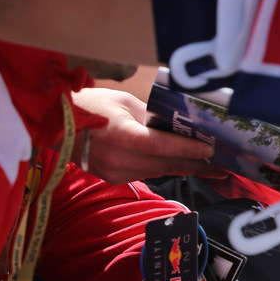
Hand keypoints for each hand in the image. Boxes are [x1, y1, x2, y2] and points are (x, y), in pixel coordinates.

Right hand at [72, 88, 223, 183]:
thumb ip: (151, 116)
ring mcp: (116, 172)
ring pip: (159, 171)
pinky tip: (181, 163)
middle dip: (197, 166)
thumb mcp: (125, 102)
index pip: (161, 146)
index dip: (188, 149)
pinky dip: (164, 167)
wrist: (56, 126)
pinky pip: (146, 173)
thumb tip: (178, 125)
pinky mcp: (114, 178)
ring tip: (209, 166)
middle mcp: (120, 159)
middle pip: (166, 164)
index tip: (211, 149)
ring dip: (184, 168)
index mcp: (122, 136)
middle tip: (223, 167)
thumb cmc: (91, 106)